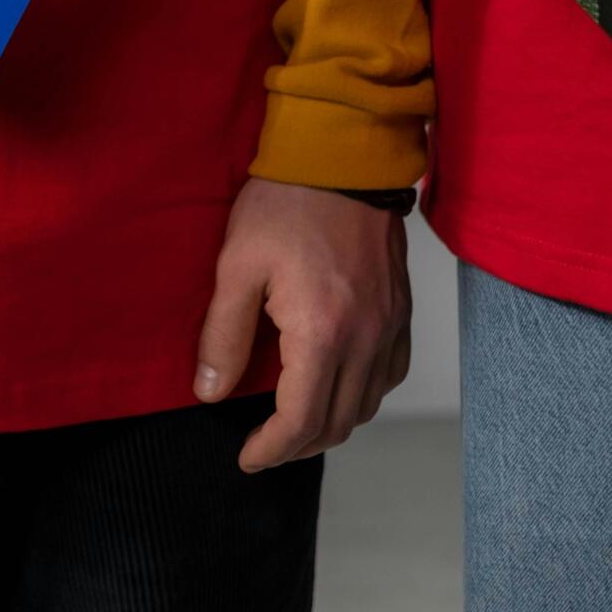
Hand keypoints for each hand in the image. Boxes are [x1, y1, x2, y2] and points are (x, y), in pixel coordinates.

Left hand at [194, 177, 412, 470]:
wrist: (342, 155)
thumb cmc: (286, 202)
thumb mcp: (236, 266)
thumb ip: (222, 336)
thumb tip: (210, 393)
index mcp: (323, 332)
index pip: (302, 420)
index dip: (272, 449)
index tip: (247, 457)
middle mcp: (366, 337)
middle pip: (339, 423)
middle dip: (298, 446)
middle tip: (263, 445)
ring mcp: (390, 324)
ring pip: (369, 403)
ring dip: (332, 424)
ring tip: (294, 422)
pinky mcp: (401, 309)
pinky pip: (390, 373)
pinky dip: (362, 394)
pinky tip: (335, 385)